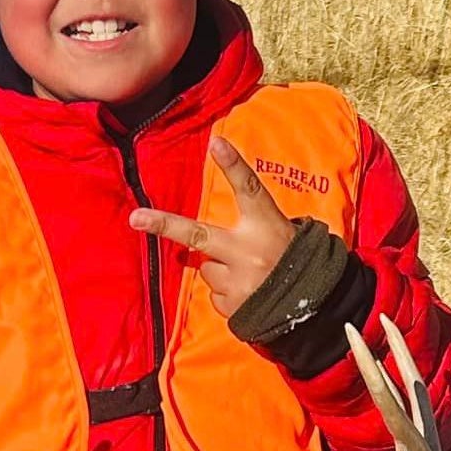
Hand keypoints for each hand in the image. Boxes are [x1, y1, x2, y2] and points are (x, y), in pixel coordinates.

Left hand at [130, 136, 295, 317]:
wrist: (313, 307)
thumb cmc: (295, 262)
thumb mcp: (282, 234)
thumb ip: (251, 226)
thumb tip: (212, 232)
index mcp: (267, 226)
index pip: (249, 190)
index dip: (234, 165)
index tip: (216, 143)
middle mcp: (249, 251)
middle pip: (198, 234)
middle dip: (164, 225)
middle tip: (137, 219)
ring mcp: (239, 280)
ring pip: (208, 270)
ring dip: (220, 271)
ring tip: (247, 276)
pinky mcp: (234, 305)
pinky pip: (216, 295)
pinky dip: (227, 294)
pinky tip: (248, 294)